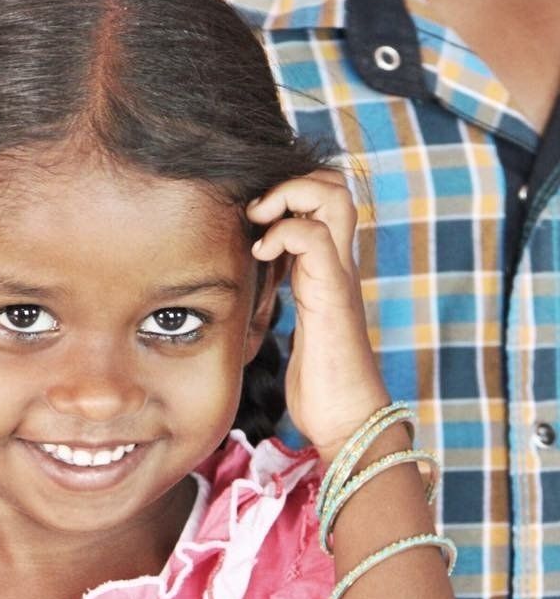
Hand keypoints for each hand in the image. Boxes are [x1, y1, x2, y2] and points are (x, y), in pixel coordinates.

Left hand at [246, 172, 390, 462]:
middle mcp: (337, 262)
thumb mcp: (293, 320)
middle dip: (291, 179)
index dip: (289, 189)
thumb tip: (251, 273)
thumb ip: (284, 289)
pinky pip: (314, 239)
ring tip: (259, 222)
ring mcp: (338, 275)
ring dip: (288, 195)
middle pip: (335, 182)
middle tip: (257, 210)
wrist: (347, 420)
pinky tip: (261, 254)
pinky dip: (282, 232)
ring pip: (332, 196)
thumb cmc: (319, 379)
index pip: (323, 197)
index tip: (253, 215)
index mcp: (326, 266)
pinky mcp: (332, 296)